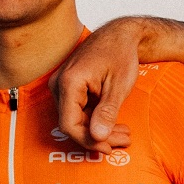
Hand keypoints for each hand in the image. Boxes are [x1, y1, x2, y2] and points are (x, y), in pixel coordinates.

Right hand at [50, 18, 143, 151]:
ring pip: (76, 119)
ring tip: (124, 135)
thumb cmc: (121, 54)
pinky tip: (115, 125)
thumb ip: (107, 112)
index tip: (108, 148)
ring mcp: (62, 86)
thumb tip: (97, 137)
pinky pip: (78, 111)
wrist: (120, 35)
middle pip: (73, 124)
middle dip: (98, 137)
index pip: (70, 124)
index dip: (88, 141)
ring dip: (99, 130)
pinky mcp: (69, 88)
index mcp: (69, 82)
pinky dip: (96, 120)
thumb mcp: (119, 86)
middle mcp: (59, 84)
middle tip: (124, 142)